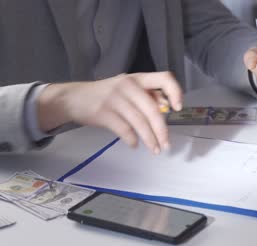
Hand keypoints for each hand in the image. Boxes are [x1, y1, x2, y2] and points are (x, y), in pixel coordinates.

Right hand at [37, 72, 182, 153]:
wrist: (73, 98)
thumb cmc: (107, 95)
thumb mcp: (128, 89)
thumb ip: (147, 96)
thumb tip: (167, 107)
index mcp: (138, 78)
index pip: (164, 78)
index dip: (175, 92)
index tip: (178, 108)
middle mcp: (128, 85)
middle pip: (152, 109)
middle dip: (161, 130)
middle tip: (166, 145)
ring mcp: (114, 98)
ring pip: (139, 122)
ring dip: (149, 139)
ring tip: (155, 149)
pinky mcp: (103, 112)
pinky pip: (124, 129)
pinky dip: (132, 139)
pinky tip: (135, 144)